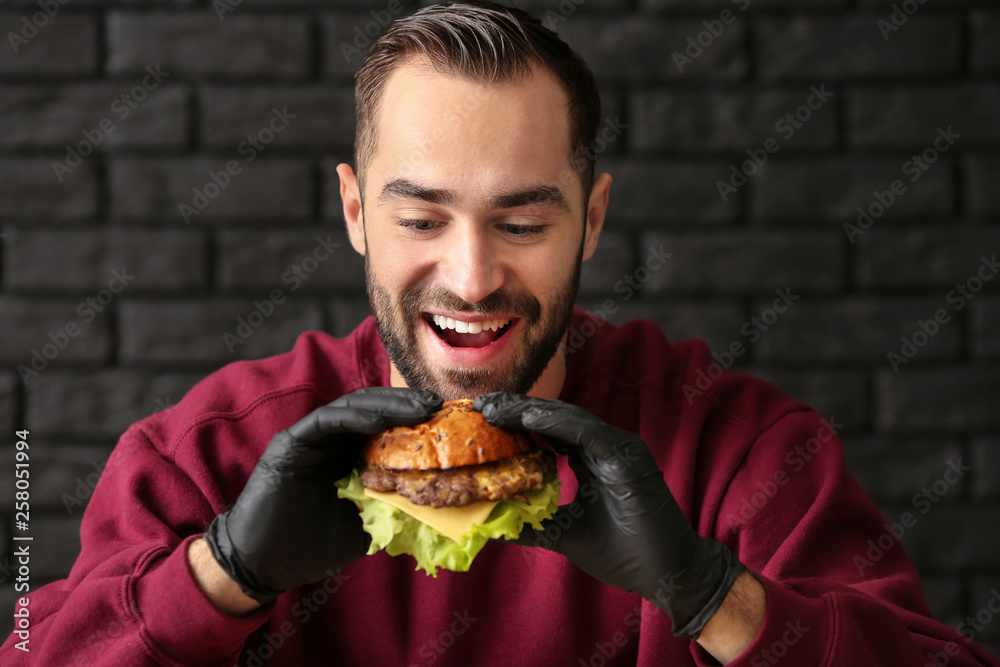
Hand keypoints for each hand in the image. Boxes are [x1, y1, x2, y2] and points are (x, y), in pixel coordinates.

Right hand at [204, 387, 442, 603]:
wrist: (263, 564)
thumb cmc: (309, 549)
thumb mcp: (363, 529)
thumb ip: (389, 512)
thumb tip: (431, 506)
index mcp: (347, 458)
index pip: (384, 427)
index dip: (413, 420)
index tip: (444, 419)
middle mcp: (330, 442)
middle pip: (372, 409)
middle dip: (405, 404)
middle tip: (436, 403)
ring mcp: (310, 439)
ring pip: (352, 408)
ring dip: (386, 404)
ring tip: (417, 407)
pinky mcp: (292, 441)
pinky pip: (328, 420)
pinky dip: (354, 416)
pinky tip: (380, 418)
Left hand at [474, 393, 744, 639]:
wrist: (666, 573)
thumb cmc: (623, 554)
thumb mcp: (565, 534)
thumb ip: (533, 524)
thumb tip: (491, 523)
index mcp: (593, 461)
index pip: (550, 432)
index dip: (517, 422)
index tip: (482, 417)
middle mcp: (606, 448)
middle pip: (555, 419)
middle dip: (517, 409)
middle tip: (481, 404)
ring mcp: (619, 448)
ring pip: (569, 419)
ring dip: (531, 411)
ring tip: (498, 409)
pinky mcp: (629, 456)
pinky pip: (589, 433)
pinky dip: (559, 424)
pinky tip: (529, 418)